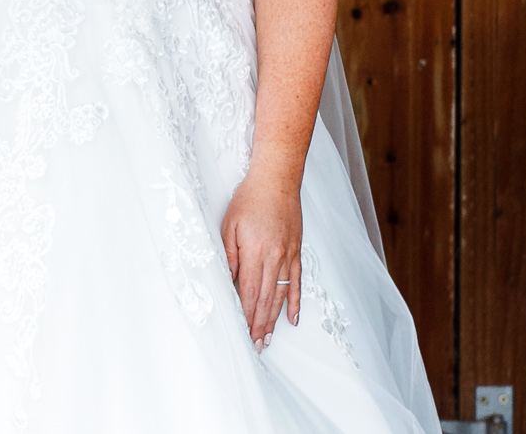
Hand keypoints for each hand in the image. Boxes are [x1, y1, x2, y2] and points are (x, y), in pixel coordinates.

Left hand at [219, 166, 302, 346]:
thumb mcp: (229, 225)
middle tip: (255, 345)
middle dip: (259, 324)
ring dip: (274, 319)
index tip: (243, 332)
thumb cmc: (249, 199)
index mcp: (254, 252)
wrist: (277, 180)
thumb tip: (229, 282)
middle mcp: (274, 258)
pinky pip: (296, 282)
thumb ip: (230, 255)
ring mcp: (288, 256)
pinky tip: (292, 319)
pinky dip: (295, 302)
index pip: (250, 292)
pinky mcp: (296, 252)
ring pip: (281, 295)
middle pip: (266, 298)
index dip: (247, 315)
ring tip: (268, 338)